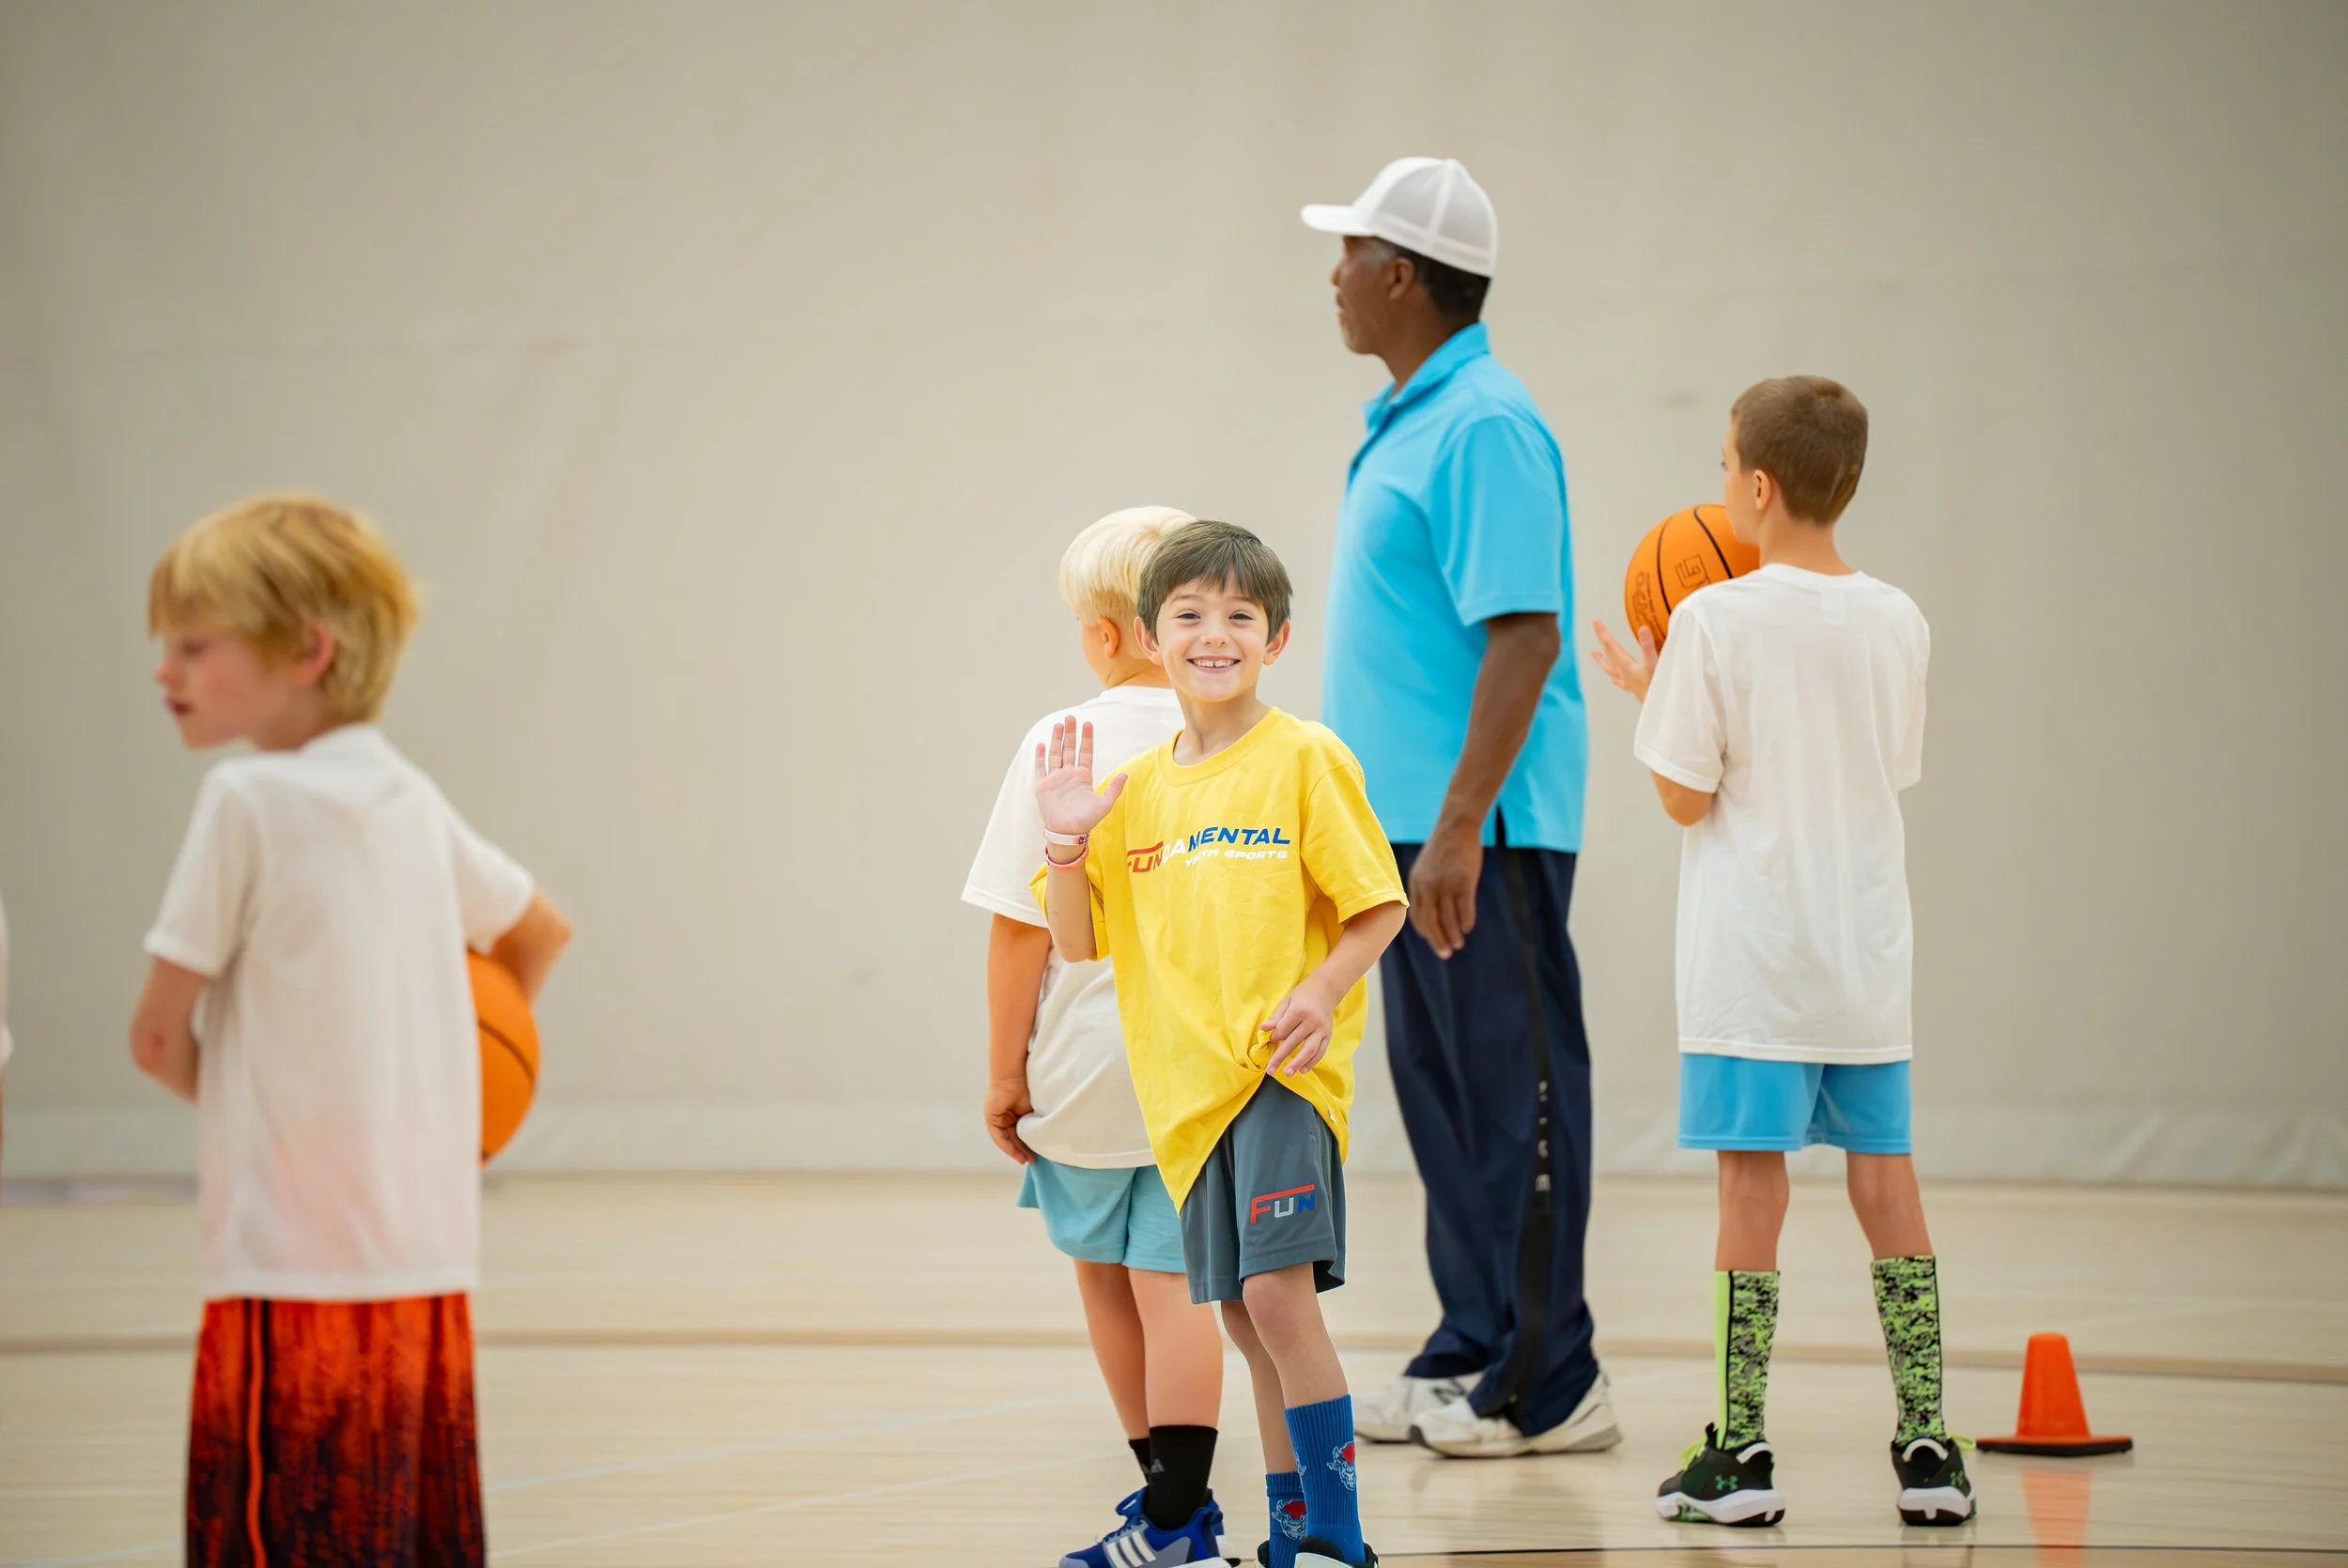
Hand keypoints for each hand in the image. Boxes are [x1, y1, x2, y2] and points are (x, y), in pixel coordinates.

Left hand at [983, 1075, 1034, 1163]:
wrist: (1016, 1074)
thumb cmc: (1029, 1086)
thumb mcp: (1035, 1109)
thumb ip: (1036, 1122)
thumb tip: (1044, 1137)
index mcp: (1018, 1111)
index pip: (1022, 1132)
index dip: (1028, 1145)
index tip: (1036, 1155)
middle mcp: (1007, 1115)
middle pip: (1014, 1138)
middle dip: (1022, 1150)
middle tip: (1032, 1161)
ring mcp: (998, 1116)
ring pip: (1006, 1139)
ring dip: (1014, 1150)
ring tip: (1024, 1159)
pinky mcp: (991, 1116)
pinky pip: (997, 1135)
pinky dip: (1005, 1144)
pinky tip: (1013, 1151)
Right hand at [1032, 717, 1126, 839]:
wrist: (1068, 832)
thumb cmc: (1086, 821)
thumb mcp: (1104, 804)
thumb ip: (1114, 789)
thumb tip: (1126, 774)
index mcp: (1083, 777)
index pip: (1085, 753)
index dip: (1086, 739)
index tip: (1087, 724)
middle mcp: (1069, 774)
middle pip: (1069, 749)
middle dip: (1070, 733)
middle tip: (1071, 717)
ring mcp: (1055, 779)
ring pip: (1055, 754)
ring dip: (1056, 740)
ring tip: (1058, 725)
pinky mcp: (1043, 786)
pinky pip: (1041, 768)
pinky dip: (1040, 756)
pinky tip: (1041, 744)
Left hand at [1261, 977, 1337, 1076]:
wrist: (1325, 989)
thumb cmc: (1302, 995)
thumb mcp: (1287, 1001)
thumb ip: (1276, 1017)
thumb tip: (1263, 1029)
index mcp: (1299, 1010)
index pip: (1284, 1029)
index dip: (1275, 1037)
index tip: (1271, 1041)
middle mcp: (1312, 1021)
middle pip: (1294, 1042)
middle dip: (1280, 1056)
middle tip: (1270, 1070)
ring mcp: (1321, 1029)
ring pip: (1309, 1050)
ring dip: (1298, 1063)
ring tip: (1287, 1073)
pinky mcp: (1328, 1035)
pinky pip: (1320, 1051)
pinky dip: (1312, 1062)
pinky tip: (1303, 1070)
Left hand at [1407, 821, 1482, 958]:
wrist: (1456, 826)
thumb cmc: (1443, 847)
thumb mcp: (1425, 866)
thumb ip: (1424, 887)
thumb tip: (1428, 909)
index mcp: (1416, 884)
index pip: (1418, 916)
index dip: (1425, 931)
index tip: (1433, 941)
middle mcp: (1429, 887)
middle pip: (1431, 922)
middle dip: (1438, 941)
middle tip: (1445, 953)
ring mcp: (1447, 885)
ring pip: (1449, 919)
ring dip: (1453, 935)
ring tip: (1458, 944)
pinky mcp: (1464, 882)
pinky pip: (1464, 910)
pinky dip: (1466, 922)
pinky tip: (1467, 928)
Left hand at [1589, 619, 1659, 702]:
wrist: (1659, 709)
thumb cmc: (1656, 686)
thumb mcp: (1653, 663)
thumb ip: (1648, 646)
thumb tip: (1642, 628)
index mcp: (1626, 664)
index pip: (1611, 645)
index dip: (1603, 632)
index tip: (1595, 620)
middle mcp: (1623, 672)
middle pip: (1609, 653)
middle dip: (1602, 640)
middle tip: (1595, 627)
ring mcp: (1627, 681)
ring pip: (1610, 668)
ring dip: (1602, 659)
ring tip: (1592, 654)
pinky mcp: (1633, 689)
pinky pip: (1619, 681)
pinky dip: (1614, 677)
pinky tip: (1612, 679)